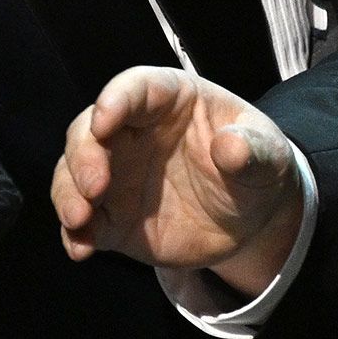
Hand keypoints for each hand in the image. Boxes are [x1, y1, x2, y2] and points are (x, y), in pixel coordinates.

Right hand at [52, 66, 304, 295]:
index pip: (136, 88)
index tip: (104, 120)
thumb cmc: (254, 166)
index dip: (116, 100)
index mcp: (170, 100)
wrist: (250, 219)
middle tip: (94, 185)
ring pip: (73, 174)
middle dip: (83, 154)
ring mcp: (117, 176)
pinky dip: (76, 235)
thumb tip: (230, 148)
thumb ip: (253, 149)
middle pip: (88, 130)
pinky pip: (83, 222)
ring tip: (79, 219)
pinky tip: (81, 249)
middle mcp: (132, 133)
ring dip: (69, 194)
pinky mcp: (112, 218)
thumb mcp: (268, 156)